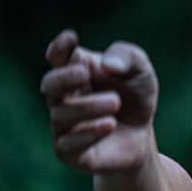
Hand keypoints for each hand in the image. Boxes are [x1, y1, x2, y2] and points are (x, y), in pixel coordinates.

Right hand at [41, 29, 158, 173]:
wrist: (142, 137)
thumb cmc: (136, 98)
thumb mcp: (141, 73)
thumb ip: (128, 58)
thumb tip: (107, 65)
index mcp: (75, 71)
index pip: (58, 57)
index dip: (59, 48)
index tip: (70, 39)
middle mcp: (62, 97)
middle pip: (50, 84)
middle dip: (64, 78)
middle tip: (84, 73)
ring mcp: (62, 124)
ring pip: (61, 114)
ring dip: (88, 107)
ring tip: (115, 102)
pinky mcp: (69, 151)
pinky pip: (68, 144)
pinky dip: (88, 133)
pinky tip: (110, 124)